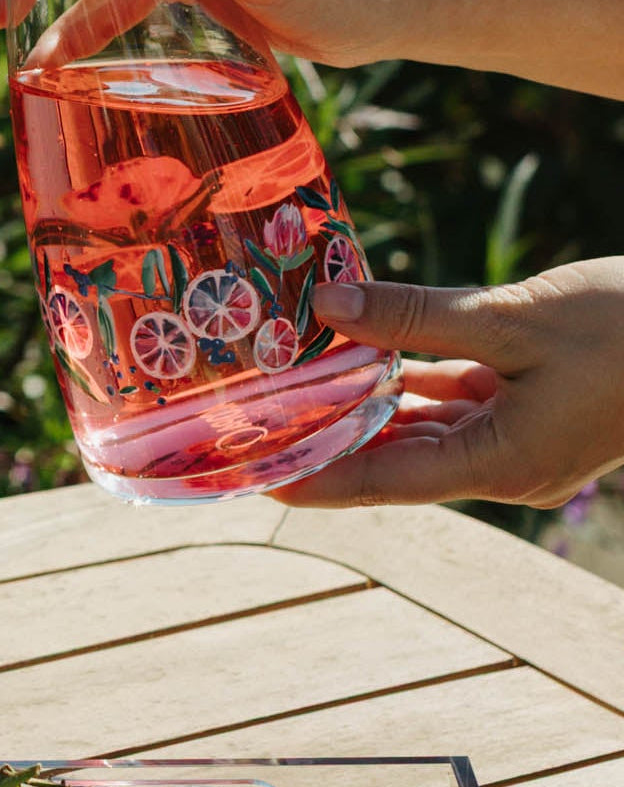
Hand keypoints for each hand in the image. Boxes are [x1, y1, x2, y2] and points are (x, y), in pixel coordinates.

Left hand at [267, 257, 623, 508]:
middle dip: (329, 439)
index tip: (254, 474)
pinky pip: (454, 401)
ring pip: (421, 427)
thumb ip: (417, 317)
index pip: (383, 482)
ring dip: (366, 405)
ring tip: (296, 382)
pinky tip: (366, 352)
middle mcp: (504, 465)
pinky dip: (411, 379)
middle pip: (394, 459)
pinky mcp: (532, 408)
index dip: (315, 477)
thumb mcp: (514, 318)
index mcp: (501, 464)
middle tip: (258, 421)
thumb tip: (330, 305)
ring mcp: (520, 440)